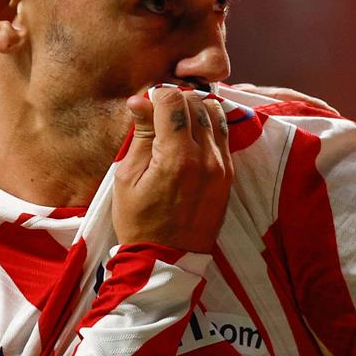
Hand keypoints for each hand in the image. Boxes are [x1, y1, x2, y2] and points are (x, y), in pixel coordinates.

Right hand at [112, 85, 232, 254]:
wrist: (167, 260)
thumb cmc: (139, 222)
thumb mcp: (127, 179)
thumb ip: (139, 136)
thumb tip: (140, 101)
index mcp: (176, 157)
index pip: (173, 100)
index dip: (156, 95)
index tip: (146, 104)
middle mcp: (205, 157)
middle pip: (196, 102)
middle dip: (175, 101)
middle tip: (157, 114)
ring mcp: (222, 166)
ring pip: (214, 114)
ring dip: (195, 110)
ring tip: (176, 123)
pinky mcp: (228, 174)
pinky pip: (223, 135)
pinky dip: (208, 127)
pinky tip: (190, 137)